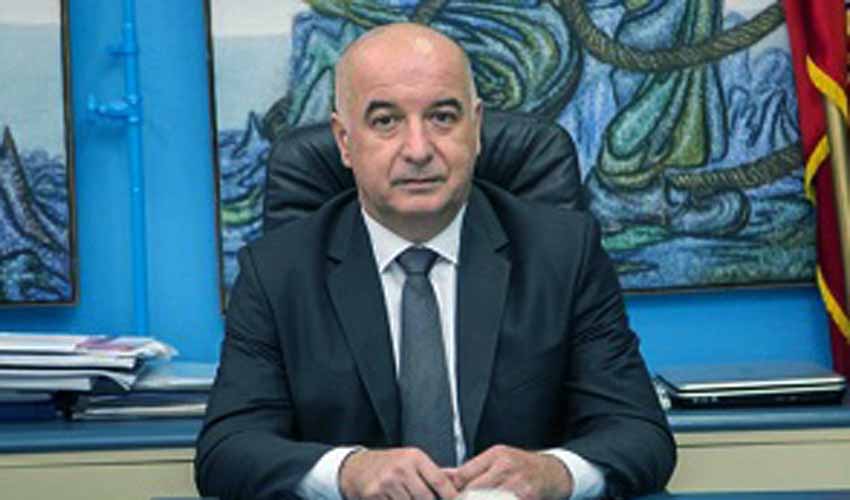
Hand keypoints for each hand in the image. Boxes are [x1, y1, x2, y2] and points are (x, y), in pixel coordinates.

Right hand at [339, 447, 459, 499]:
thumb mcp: (412, 462)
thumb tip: (460, 483)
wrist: (356, 467)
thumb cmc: (390, 465)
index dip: (450, 496)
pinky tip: (395, 498)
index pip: (439, 481)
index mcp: (414, 457)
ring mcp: (387, 482)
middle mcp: (401, 468)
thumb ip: (434, 474)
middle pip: (426, 498)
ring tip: (406, 496)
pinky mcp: (374, 494)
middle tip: (426, 499)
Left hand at [449, 445, 573, 499]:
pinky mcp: (528, 497)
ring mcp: (518, 484)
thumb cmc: (522, 466)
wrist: (554, 472)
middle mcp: (506, 467)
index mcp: (496, 455)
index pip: (464, 475)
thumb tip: (444, 475)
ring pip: (487, 499)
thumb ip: (470, 470)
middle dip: (464, 499)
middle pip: (474, 492)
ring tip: (478, 499)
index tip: (447, 497)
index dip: (452, 491)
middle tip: (457, 499)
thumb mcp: (497, 459)